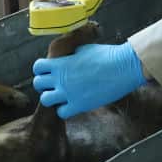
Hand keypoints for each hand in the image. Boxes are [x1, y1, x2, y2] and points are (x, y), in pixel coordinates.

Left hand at [32, 42, 146, 118]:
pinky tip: (73, 103)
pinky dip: (65, 109)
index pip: (37, 67)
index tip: (49, 71)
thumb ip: (71, 55)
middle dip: (45, 84)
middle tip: (55, 84)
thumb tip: (68, 57)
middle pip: (38, 84)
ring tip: (62, 95)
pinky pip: (61, 112)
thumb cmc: (108, 55)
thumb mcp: (84, 49)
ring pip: (45, 100)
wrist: (124, 67)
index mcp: (61, 63)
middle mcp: (61, 79)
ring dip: (52, 98)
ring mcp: (69, 93)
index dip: (42, 69)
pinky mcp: (79, 105)